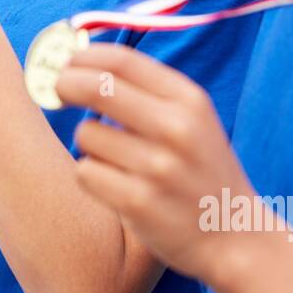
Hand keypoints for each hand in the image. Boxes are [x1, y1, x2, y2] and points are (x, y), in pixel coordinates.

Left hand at [55, 43, 265, 283]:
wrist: (234, 236)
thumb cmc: (200, 170)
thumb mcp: (192, 119)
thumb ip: (145, 90)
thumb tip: (80, 63)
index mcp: (189, 100)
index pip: (122, 61)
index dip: (83, 56)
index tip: (66, 62)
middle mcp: (176, 129)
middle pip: (96, 87)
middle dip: (66, 85)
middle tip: (58, 91)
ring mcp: (158, 167)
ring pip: (86, 134)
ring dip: (90, 144)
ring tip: (117, 160)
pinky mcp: (138, 203)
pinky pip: (86, 172)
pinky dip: (92, 176)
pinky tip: (116, 186)